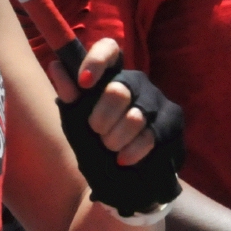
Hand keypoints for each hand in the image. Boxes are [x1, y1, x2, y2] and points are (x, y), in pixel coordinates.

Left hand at [52, 38, 184, 218]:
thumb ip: (69, 97)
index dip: (96, 60)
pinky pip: (152, 134)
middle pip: (118, 88)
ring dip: (116, 138)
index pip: (109, 49)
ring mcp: (158, 100)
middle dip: (101, 117)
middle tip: (97, 131)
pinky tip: (125, 159)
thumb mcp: (75, 124)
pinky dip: (133, 150)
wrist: (124, 181)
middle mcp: (136, 82)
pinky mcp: (173, 120)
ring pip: (136, 115)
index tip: (83, 84)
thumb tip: (56, 65)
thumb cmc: (97, 147)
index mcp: (110, 77)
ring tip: (111, 148)